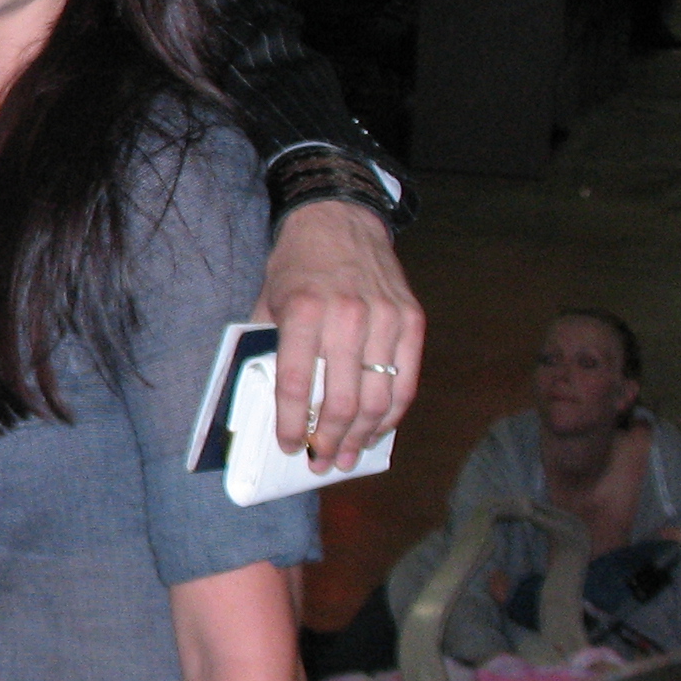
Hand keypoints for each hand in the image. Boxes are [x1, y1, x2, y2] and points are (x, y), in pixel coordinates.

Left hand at [260, 199, 422, 465]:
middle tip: (320, 462)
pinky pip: (406, 380)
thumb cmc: (297, 265)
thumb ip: (269, 348)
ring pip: (379, 398)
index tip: (290, 446)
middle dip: (330, 440)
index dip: (293, 424)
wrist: (339, 218)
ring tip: (347, 455)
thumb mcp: (269, 300)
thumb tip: (268, 404)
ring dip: (363, 436)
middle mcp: (346, 316)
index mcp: (303, 312)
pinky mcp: (411, 319)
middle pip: (343, 400)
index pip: (298, 384)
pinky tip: (378, 430)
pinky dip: (393, 413)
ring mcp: (385, 318)